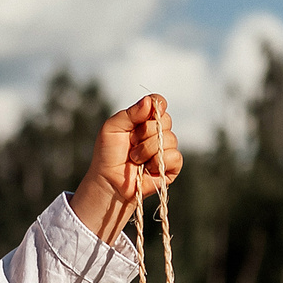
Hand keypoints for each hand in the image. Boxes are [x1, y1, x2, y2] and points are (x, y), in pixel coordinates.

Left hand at [69, 94, 183, 246]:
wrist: (109, 180)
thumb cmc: (108, 154)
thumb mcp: (112, 127)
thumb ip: (130, 113)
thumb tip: (149, 102)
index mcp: (144, 119)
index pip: (159, 103)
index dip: (156, 106)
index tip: (143, 115)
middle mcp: (157, 132)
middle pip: (165, 120)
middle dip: (146, 132)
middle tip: (131, 142)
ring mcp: (165, 149)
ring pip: (170, 139)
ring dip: (148, 149)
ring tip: (135, 159)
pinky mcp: (171, 167)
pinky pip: (175, 157)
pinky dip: (159, 161)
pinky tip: (147, 168)